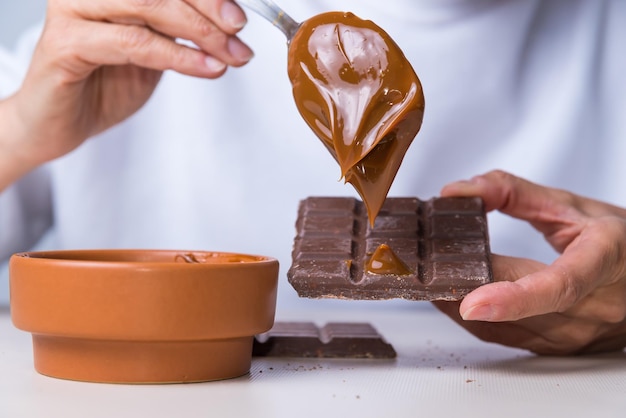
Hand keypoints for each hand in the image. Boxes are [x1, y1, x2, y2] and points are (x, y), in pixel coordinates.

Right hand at [0, 0, 252, 187]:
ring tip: (230, 57)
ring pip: (148, 5)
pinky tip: (207, 68)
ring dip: (199, 33)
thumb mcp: (153, 49)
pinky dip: (178, 56)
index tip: (238, 17)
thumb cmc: (103, 83)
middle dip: (210, 10)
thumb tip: (227, 21)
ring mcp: (72, 10)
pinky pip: (134, 43)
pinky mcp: (65, 43)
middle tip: (239, 35)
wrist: (60, 123)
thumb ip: (178, 29)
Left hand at [433, 170, 625, 354]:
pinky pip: (508, 339)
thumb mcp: (570, 204)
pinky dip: (476, 321)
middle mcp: (596, 306)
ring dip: (463, 308)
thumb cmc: (615, 239)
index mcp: (604, 259)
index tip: (473, 303)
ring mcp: (580, 334)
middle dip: (465, 289)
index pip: (560, 286)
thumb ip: (511, 192)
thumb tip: (458, 192)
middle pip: (519, 309)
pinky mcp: (562, 348)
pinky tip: (455, 300)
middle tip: (425, 270)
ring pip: (506, 331)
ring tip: (433, 282)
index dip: (514, 297)